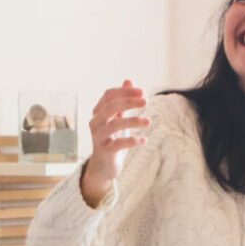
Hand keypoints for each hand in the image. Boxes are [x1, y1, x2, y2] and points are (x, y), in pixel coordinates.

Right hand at [80, 80, 151, 206]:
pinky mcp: (104, 151)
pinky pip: (119, 144)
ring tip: (148, 121)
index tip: (143, 91)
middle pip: (111, 106)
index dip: (125, 92)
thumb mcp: (118, 118)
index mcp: (98, 112)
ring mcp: (99, 137)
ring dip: (134, 121)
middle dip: (129, 102)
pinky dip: (133, 140)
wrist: (104, 165)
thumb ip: (122, 101)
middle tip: (146, 101)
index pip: (109, 95)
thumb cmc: (113, 138)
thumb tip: (128, 80)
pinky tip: (143, 140)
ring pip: (115, 124)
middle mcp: (95, 122)